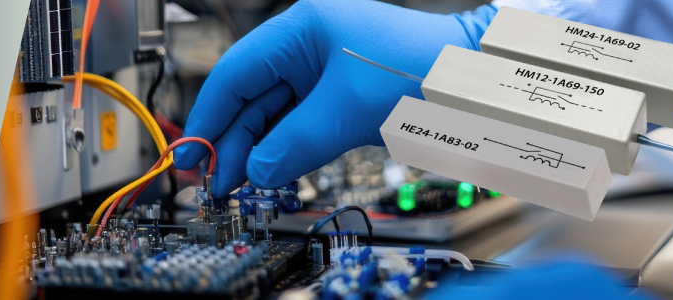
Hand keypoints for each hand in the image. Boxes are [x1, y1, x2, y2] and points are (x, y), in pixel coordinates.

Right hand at [173, 0, 495, 195]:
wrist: (477, 83)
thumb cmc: (421, 71)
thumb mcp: (346, 112)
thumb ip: (293, 144)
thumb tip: (255, 170)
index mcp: (301, 29)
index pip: (236, 74)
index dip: (209, 117)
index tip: (195, 153)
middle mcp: (307, 47)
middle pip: (251, 98)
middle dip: (231, 142)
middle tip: (217, 182)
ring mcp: (323, 73)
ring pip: (272, 115)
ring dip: (255, 150)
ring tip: (239, 185)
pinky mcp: (339, 97)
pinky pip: (298, 125)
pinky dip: (282, 150)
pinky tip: (268, 172)